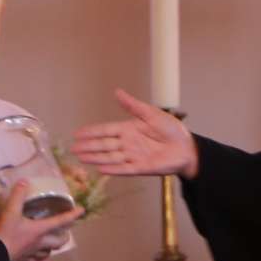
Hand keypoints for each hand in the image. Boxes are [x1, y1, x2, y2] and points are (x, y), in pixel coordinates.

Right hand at [0, 180, 84, 260]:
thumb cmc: (5, 234)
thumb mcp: (10, 212)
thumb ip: (18, 196)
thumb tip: (24, 181)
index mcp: (40, 230)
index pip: (61, 221)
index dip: (73, 215)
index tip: (82, 211)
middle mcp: (40, 243)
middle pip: (59, 242)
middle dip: (65, 237)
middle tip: (65, 231)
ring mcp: (33, 254)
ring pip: (48, 252)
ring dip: (51, 247)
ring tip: (49, 241)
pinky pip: (34, 260)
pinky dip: (36, 257)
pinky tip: (31, 254)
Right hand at [72, 88, 197, 178]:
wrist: (187, 147)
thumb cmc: (171, 129)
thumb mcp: (151, 114)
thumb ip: (132, 106)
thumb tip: (117, 92)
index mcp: (129, 129)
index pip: (106, 130)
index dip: (92, 132)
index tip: (77, 133)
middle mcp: (128, 143)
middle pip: (104, 145)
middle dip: (89, 146)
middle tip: (73, 149)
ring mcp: (133, 156)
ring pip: (110, 157)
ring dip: (96, 158)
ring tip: (81, 158)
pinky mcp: (141, 168)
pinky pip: (124, 169)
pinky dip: (112, 169)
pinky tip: (100, 169)